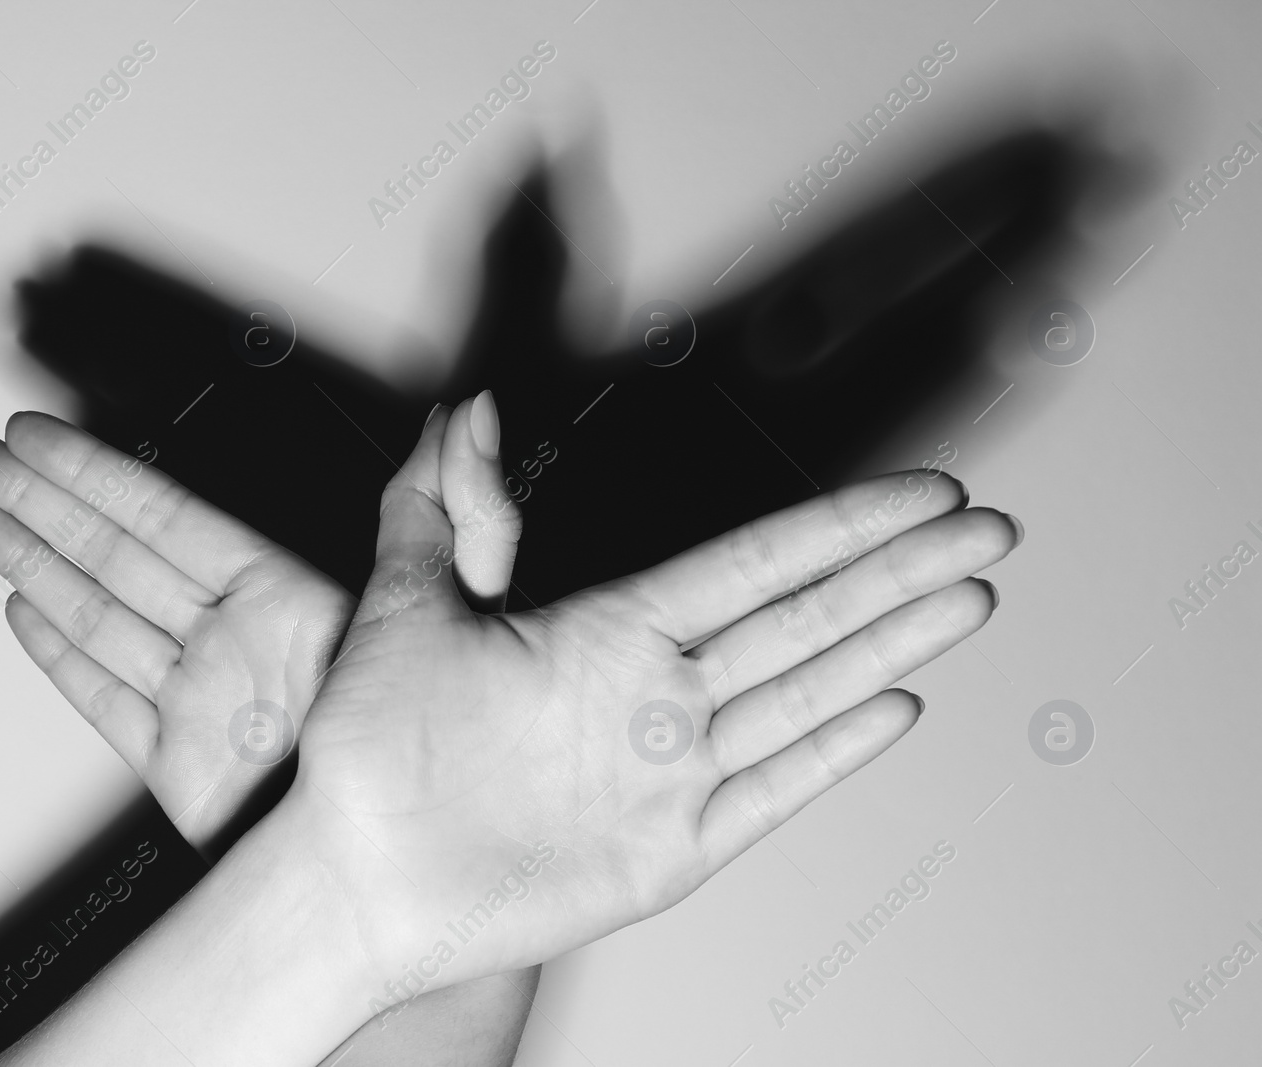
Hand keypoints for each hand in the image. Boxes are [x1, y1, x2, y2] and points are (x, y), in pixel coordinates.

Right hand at [0, 398, 518, 855]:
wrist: (410, 868)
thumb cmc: (451, 737)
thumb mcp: (466, 608)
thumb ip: (460, 510)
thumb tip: (467, 417)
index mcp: (287, 597)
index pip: (165, 521)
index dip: (94, 476)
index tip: (38, 440)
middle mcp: (237, 642)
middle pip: (114, 558)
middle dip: (40, 504)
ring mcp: (205, 703)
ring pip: (97, 618)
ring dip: (31, 565)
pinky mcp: (184, 768)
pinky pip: (107, 701)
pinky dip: (61, 660)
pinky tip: (23, 611)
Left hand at [273, 411, 1019, 1002]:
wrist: (355, 868)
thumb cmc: (374, 741)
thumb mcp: (406, 601)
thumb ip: (445, 504)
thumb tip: (457, 407)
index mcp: (610, 630)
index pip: (754, 563)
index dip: (842, 526)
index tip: (921, 492)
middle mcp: (657, 694)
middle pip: (807, 619)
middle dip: (900, 572)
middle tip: (991, 530)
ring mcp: (672, 774)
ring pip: (806, 694)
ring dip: (893, 646)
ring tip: (973, 598)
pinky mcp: (669, 852)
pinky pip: (767, 794)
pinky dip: (831, 754)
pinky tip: (897, 707)